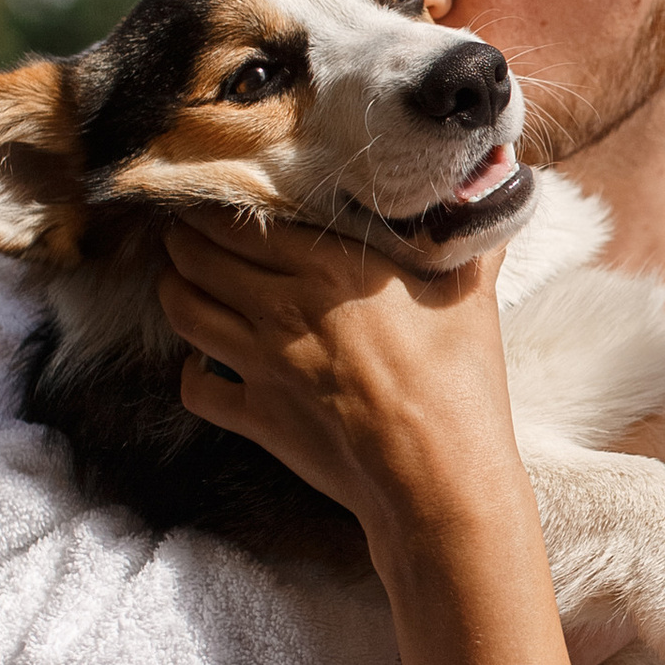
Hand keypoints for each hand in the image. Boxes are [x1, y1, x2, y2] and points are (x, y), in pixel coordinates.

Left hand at [159, 212, 515, 532]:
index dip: (212, 202)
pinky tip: (201, 365)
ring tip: (176, 278)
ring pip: (185, 311)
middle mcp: (282, 307)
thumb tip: (491, 187)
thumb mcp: (469, 296)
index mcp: (329, 268)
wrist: (437, 478)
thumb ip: (467, 238)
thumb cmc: (458, 384)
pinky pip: (196, 388)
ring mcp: (262, 364)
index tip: (210, 193)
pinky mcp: (258, 416)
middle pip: (200, 257)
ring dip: (173, 289)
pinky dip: (190, 373)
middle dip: (182, 237)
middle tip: (180, 228)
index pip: (241, 220)